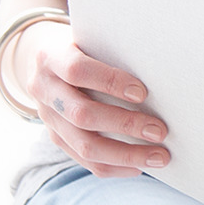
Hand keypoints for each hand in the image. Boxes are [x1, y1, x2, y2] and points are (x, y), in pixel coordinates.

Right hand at [14, 19, 168, 176]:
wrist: (46, 62)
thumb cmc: (84, 46)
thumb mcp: (91, 38)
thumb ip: (114, 51)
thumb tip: (160, 73)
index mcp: (50, 57)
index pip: (77, 71)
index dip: (109, 81)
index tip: (143, 93)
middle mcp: (43, 90)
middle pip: (82, 115)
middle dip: (125, 125)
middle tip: (160, 131)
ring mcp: (47, 118)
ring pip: (84, 146)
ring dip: (126, 154)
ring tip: (159, 157)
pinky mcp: (56, 138)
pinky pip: (85, 161)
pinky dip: (115, 166)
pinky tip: (140, 166)